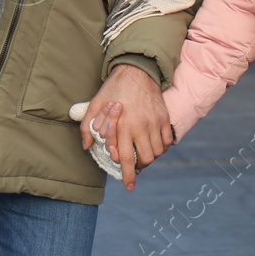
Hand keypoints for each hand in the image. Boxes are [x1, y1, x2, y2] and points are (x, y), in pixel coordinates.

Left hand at [81, 63, 173, 190]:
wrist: (137, 69)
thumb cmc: (114, 88)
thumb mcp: (95, 104)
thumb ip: (87, 127)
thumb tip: (87, 147)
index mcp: (123, 125)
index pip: (125, 158)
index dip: (128, 175)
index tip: (129, 186)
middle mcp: (141, 126)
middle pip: (145, 159)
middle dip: (140, 168)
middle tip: (135, 167)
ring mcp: (155, 122)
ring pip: (157, 152)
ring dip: (150, 157)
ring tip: (142, 155)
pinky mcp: (164, 117)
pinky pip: (167, 141)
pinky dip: (162, 147)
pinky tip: (154, 144)